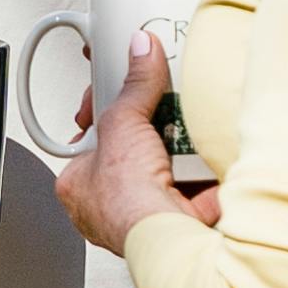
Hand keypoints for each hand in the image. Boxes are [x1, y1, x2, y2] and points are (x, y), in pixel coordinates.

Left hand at [49, 33, 217, 256]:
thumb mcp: (123, 123)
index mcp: (79, 186)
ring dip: (176, 152)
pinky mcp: (179, 218)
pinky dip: (204, 172)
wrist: (167, 236)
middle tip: (158, 115)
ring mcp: (144, 214)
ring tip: (183, 129)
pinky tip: (209, 154)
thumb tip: (140, 51)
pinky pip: (194, 186)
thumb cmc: (126, 200)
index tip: (118, 94)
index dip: (103, 115)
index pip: (87, 141)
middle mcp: (107, 206)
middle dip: (147, 134)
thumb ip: (134, 86)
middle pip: (130, 153)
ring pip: (162, 169)